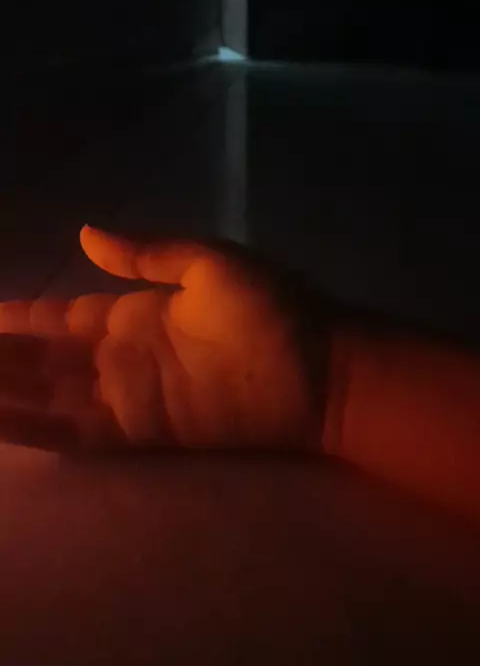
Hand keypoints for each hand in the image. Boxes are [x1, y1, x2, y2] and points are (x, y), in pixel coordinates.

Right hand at [0, 226, 324, 452]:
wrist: (321, 365)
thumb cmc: (272, 309)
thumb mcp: (205, 263)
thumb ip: (144, 254)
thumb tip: (84, 234)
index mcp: (133, 316)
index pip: (57, 319)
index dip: (16, 319)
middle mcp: (119, 358)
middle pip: (40, 360)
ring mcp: (127, 397)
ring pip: (45, 396)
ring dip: (3, 391)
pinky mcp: (141, 431)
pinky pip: (76, 431)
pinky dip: (32, 426)